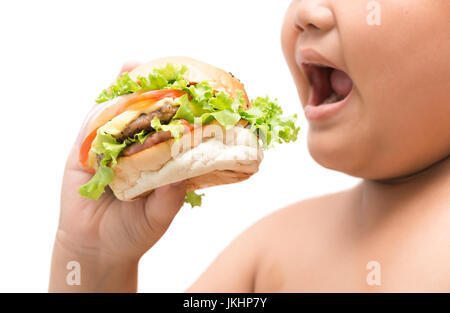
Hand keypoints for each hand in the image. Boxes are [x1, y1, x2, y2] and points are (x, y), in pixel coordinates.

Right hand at [49, 62, 186, 291]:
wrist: (97, 249)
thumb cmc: (134, 232)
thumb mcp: (159, 216)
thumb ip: (170, 199)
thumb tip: (181, 177)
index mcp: (154, 159)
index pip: (167, 128)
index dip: (177, 109)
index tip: (191, 88)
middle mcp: (132, 149)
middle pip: (141, 114)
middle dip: (149, 89)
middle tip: (161, 66)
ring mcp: (107, 149)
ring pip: (114, 115)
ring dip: (122, 90)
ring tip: (133, 66)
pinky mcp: (82, 155)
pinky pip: (90, 130)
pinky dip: (98, 112)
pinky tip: (107, 94)